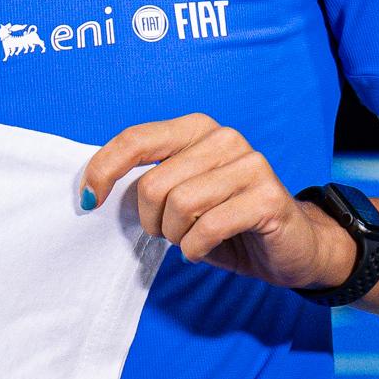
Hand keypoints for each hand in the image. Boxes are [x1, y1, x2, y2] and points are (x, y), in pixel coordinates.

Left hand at [79, 115, 357, 292]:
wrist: (290, 247)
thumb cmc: (224, 222)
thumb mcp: (178, 197)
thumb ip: (145, 183)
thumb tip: (91, 189)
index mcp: (196, 129)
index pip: (135, 139)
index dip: (103, 170)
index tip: (89, 200)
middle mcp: (224, 138)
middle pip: (153, 184)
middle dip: (150, 220)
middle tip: (168, 233)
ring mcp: (250, 164)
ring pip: (180, 206)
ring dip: (176, 236)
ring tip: (190, 239)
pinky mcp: (268, 196)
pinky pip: (208, 226)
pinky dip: (196, 247)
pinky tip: (204, 249)